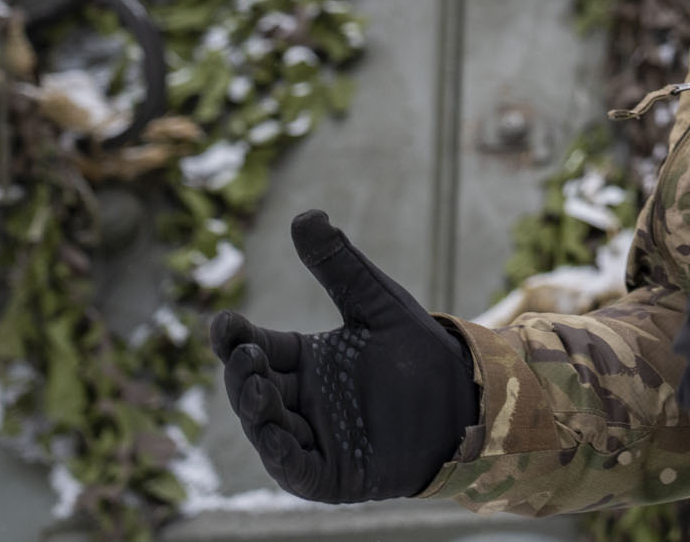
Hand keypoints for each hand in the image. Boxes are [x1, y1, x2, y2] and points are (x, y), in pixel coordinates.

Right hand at [208, 210, 476, 502]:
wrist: (467, 398)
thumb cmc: (419, 352)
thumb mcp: (378, 303)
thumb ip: (340, 267)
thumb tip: (305, 215)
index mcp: (306, 360)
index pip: (257, 347)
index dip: (235, 338)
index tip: (222, 322)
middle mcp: (302, 399)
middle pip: (254, 387)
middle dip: (241, 371)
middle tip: (243, 352)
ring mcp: (313, 438)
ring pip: (267, 428)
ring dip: (255, 409)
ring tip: (256, 383)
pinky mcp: (330, 474)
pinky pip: (294, 467)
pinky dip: (279, 453)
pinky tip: (273, 432)